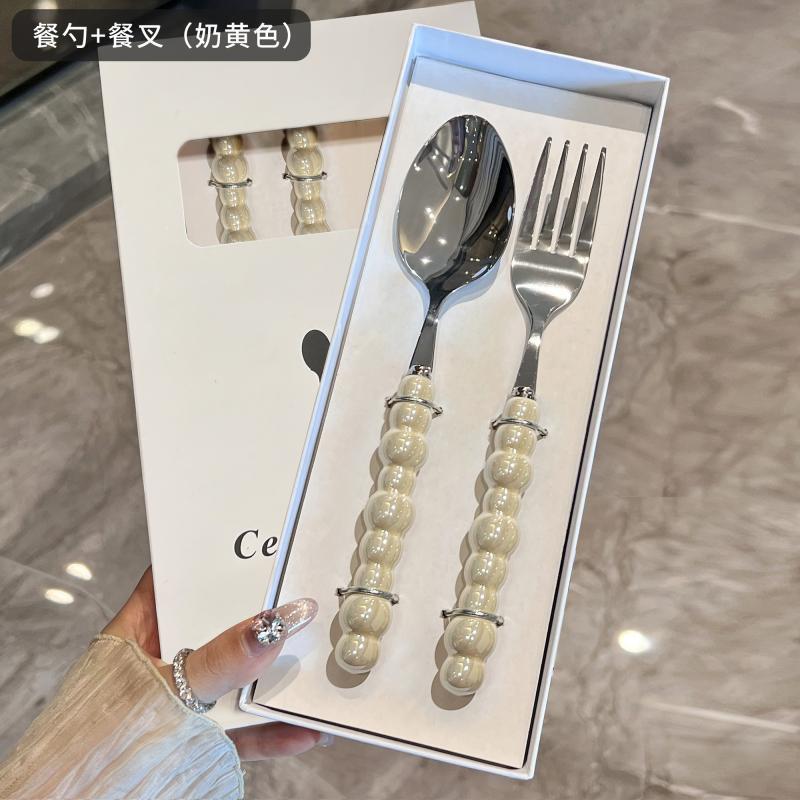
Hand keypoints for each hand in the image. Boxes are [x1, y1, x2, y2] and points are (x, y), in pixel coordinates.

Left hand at [103, 568, 326, 759]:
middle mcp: (164, 660)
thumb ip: (218, 661)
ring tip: (315, 666)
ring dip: (276, 679)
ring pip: (238, 679)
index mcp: (139, 631)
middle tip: (306, 602)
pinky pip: (243, 730)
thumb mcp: (162, 693)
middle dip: (263, 620)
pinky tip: (305, 730)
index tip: (260, 546)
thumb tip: (274, 623)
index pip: (177, 580)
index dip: (215, 559)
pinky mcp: (200, 740)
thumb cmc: (94, 745)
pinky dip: (273, 731)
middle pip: (221, 627)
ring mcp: (185, 700)